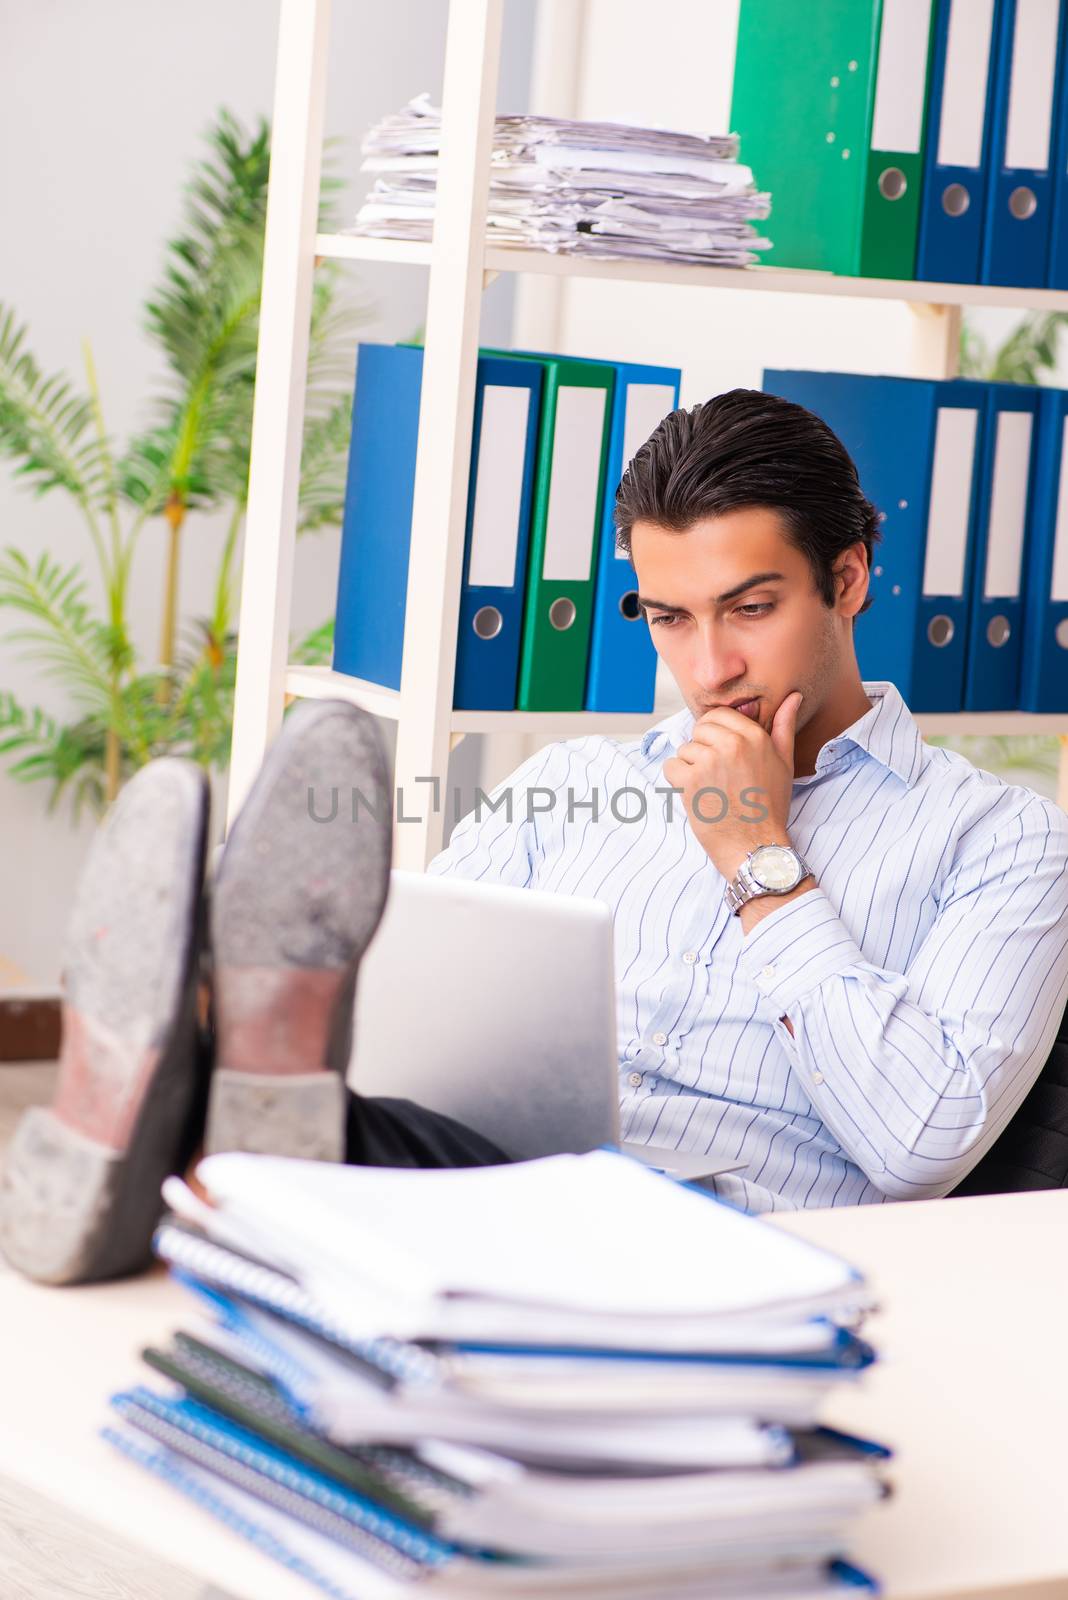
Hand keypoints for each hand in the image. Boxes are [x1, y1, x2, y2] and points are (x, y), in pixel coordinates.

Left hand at [662, 691, 802, 879]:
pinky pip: (671, 767)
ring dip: (691, 767)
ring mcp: (709, 761)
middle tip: (718, 775)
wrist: (755, 845)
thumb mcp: (784, 763)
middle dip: (703, 748)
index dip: (715, 734)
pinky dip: (677, 781)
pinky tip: (697, 795)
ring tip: (711, 788)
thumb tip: (793, 697)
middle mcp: (732, 744)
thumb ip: (784, 727)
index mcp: (754, 736)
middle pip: (699, 729)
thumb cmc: (770, 806)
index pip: (718, 715)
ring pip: (684, 749)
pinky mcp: (690, 781)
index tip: (722, 755)